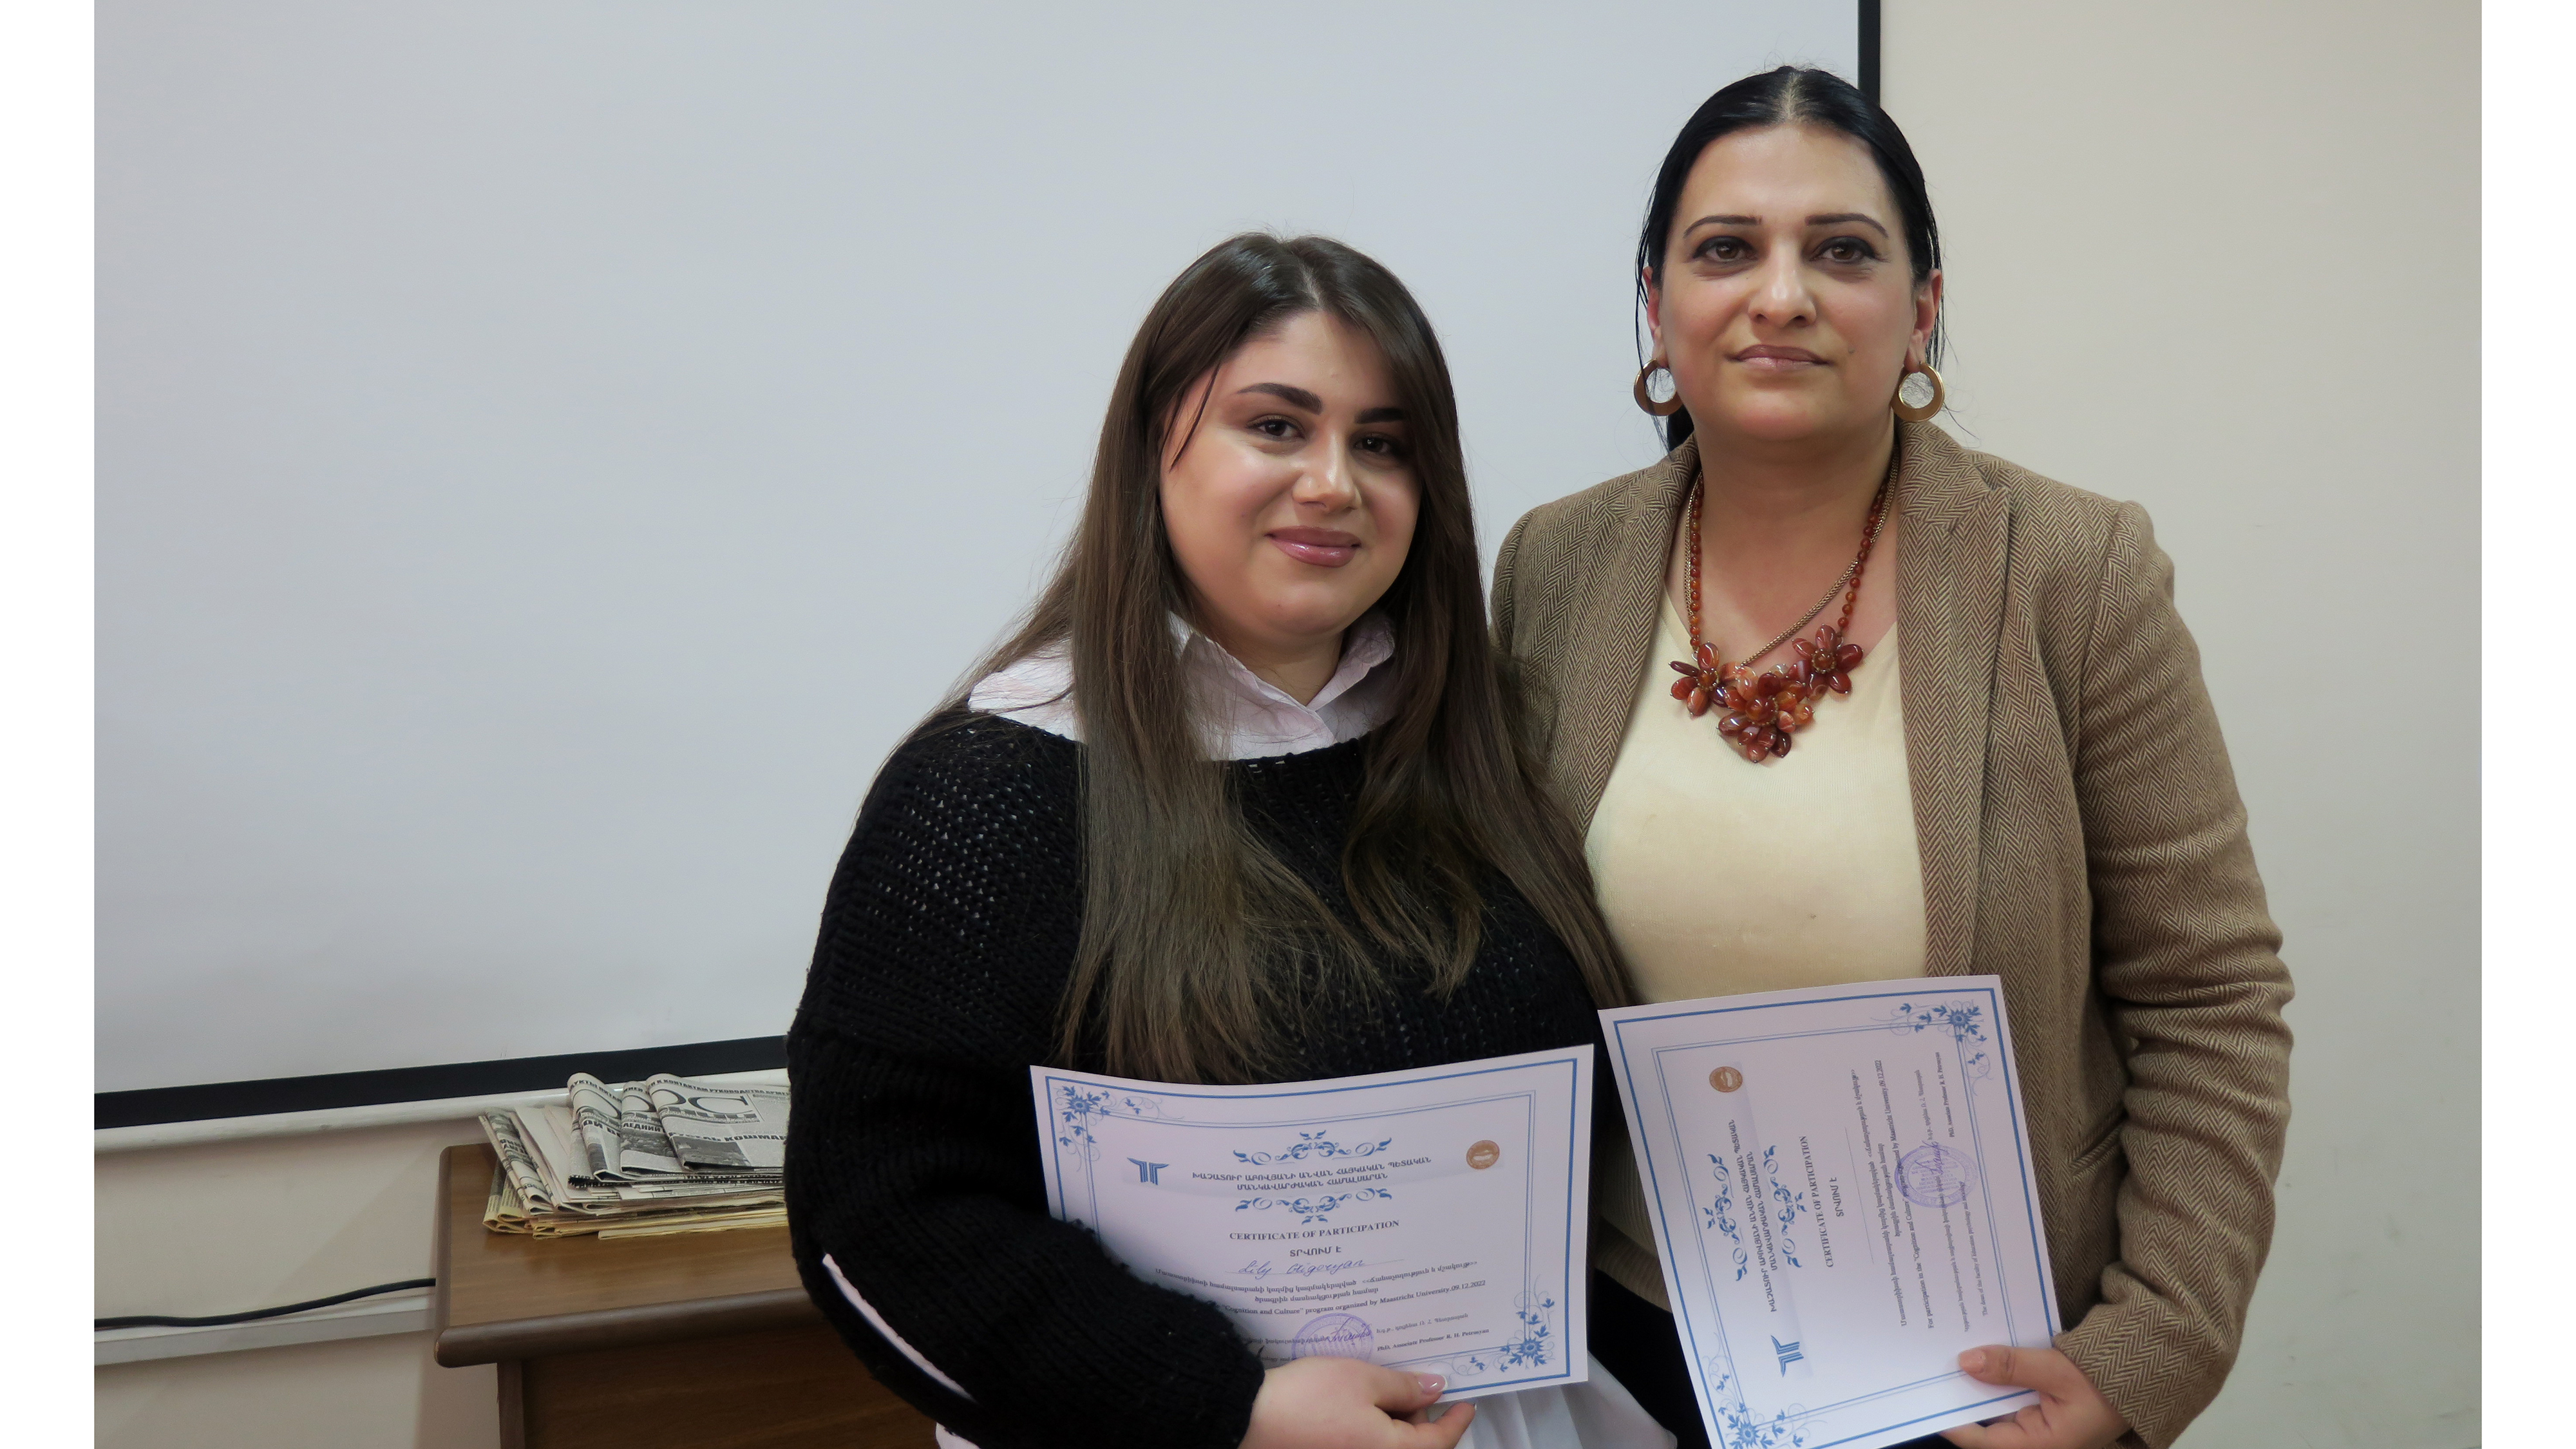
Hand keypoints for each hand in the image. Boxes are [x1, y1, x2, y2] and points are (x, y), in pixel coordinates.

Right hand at [1240, 1357, 1476, 1448]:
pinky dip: (1371, 1430)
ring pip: (1387, 1446)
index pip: (1439, 1442)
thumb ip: (1404, 1387)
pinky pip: (1364, 1447)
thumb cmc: (1305, 1399)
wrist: (1246, 1419)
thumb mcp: (1362, 1379)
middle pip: (1414, 1447)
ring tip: (1380, 1389)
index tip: (1466, 1404)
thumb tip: (1434, 1390)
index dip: (1456, 1420)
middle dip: (1417, 1416)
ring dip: (1392, 1422)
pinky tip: (1359, 1406)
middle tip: (1411, 1383)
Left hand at [1940, 1345, 2125, 1448]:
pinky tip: (1978, 1354)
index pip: (1979, 1439)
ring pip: (1991, 1406)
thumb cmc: (2106, 1385)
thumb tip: (1967, 1362)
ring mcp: (2032, 1427)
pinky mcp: (2035, 1411)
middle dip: (1959, 1394)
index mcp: (2037, 1446)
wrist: (2140, 1378)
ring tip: (1948, 1355)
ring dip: (1975, 1382)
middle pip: (1981, 1422)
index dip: (1950, 1416)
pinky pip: (2005, 1396)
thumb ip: (2012, 1367)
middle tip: (1931, 1364)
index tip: (1927, 1391)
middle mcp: (2031, 1441)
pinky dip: (1993, 1377)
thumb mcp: (2057, 1371)